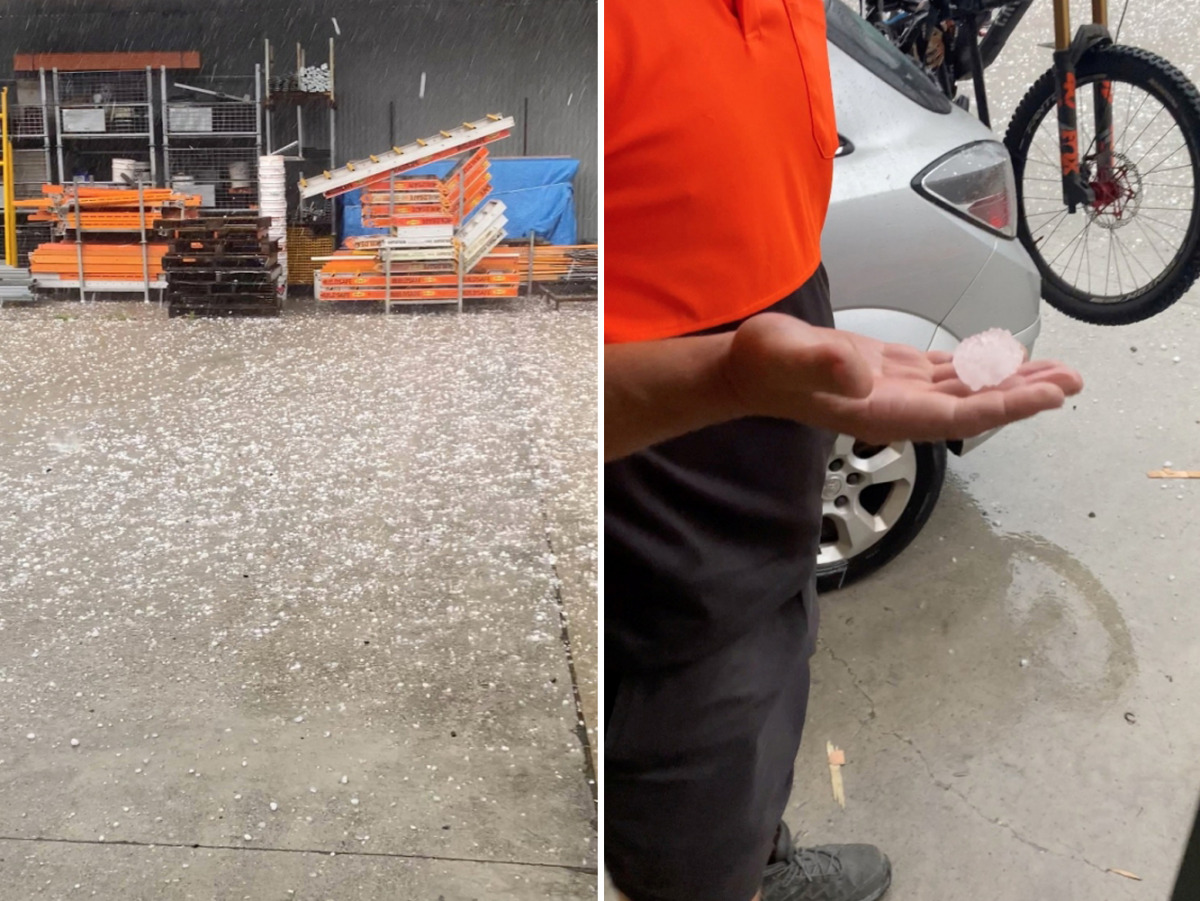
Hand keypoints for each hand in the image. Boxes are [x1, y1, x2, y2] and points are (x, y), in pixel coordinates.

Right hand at [722, 313, 1082, 442]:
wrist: (746, 369)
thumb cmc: (762, 363)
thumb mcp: (786, 355)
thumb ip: (823, 364)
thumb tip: (861, 372)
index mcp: (880, 411)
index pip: (956, 414)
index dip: (1004, 405)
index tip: (1047, 396)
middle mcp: (897, 406)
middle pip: (973, 406)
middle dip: (1023, 396)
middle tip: (1072, 382)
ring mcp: (897, 391)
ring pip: (966, 390)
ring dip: (1009, 381)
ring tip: (1056, 371)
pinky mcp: (893, 373)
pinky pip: (947, 374)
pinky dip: (979, 366)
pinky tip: (1003, 359)